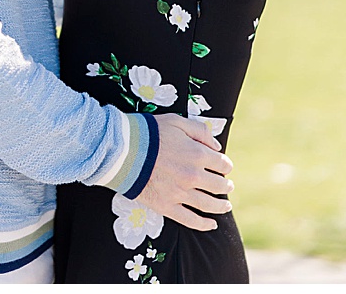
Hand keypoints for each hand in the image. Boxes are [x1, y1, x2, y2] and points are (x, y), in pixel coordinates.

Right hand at [134, 113, 233, 230]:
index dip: (224, 165)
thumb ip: (200, 131)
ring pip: (209, 205)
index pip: (223, 164)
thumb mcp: (175, 121)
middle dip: (226, 185)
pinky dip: (203, 224)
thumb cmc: (146, 132)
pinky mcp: (166, 206)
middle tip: (226, 186)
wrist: (119, 150)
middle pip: (219, 186)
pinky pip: (190, 220)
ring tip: (225, 206)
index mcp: (198, 155)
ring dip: (221, 206)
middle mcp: (193, 176)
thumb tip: (216, 146)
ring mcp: (180, 193)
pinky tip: (211, 224)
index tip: (221, 166)